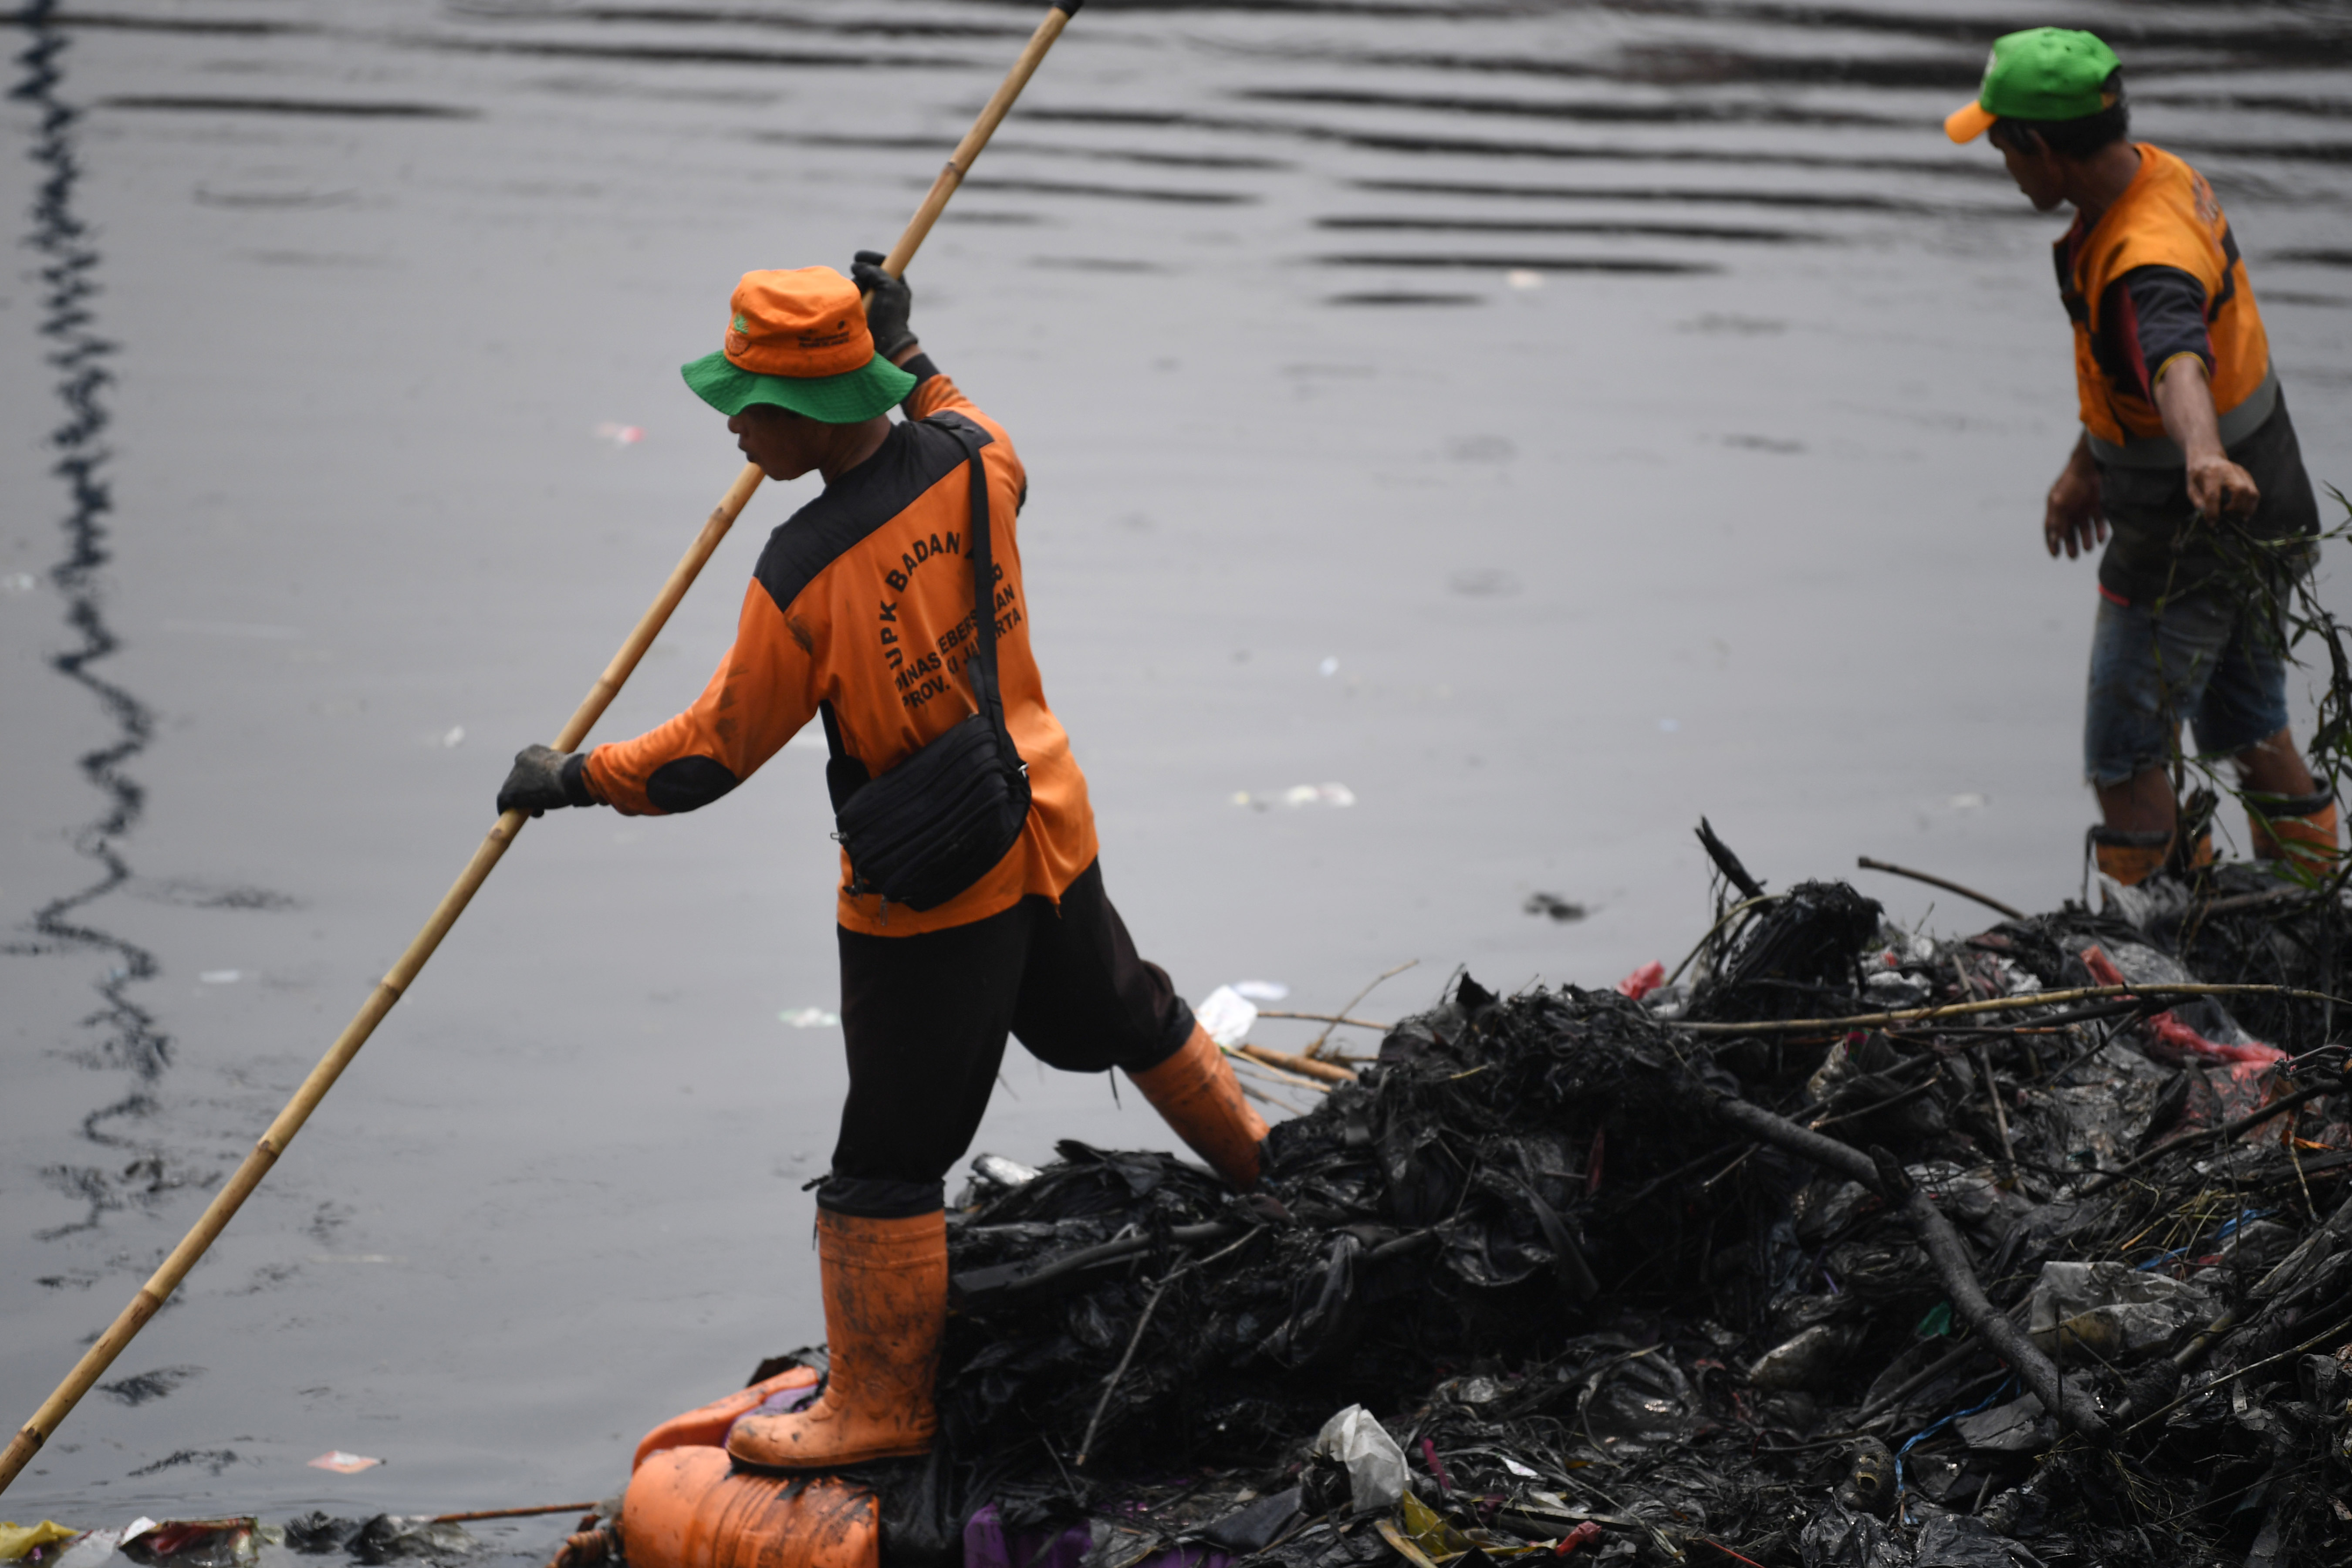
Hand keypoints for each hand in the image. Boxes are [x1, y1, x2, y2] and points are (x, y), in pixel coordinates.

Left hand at [498, 743, 586, 817]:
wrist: (571, 778)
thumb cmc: (577, 773)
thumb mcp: (569, 768)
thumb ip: (563, 773)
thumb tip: (573, 785)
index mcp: (533, 751)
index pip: (529, 764)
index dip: (535, 777)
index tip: (545, 786)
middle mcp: (520, 760)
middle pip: (519, 778)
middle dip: (530, 789)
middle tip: (543, 801)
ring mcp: (514, 776)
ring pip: (513, 790)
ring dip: (524, 800)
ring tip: (539, 810)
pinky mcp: (510, 792)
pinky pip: (503, 802)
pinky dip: (507, 809)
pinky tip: (516, 816)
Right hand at [850, 250, 916, 359]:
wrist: (884, 343)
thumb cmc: (890, 316)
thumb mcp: (889, 287)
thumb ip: (876, 272)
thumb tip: (858, 266)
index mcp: (897, 285)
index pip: (885, 264)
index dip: (872, 257)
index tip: (858, 256)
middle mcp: (885, 292)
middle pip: (868, 274)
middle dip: (861, 275)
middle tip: (859, 280)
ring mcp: (873, 303)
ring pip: (858, 285)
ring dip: (855, 287)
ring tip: (858, 296)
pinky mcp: (862, 312)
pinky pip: (852, 298)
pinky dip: (850, 297)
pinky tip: (852, 303)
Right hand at [2044, 445, 2106, 559]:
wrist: (2089, 467)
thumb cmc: (2070, 484)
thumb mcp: (2060, 504)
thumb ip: (2058, 522)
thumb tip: (2057, 539)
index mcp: (2055, 509)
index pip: (2051, 529)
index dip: (2052, 542)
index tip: (2055, 555)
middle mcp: (2068, 510)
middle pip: (2068, 531)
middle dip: (2070, 544)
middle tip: (2073, 556)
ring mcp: (2082, 508)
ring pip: (2084, 528)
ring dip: (2086, 539)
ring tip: (2088, 549)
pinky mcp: (2095, 505)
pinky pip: (2097, 521)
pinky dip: (2099, 530)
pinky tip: (2101, 539)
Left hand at [2186, 452, 2259, 520]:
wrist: (2207, 456)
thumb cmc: (2197, 474)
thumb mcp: (2191, 487)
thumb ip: (2199, 502)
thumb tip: (2209, 518)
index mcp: (2210, 473)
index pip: (2213, 495)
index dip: (2213, 512)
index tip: (2212, 523)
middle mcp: (2228, 471)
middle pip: (2240, 490)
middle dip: (2236, 508)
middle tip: (2229, 517)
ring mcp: (2240, 472)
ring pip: (2252, 492)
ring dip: (2247, 508)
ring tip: (2238, 517)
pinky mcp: (2247, 476)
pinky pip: (2254, 493)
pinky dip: (2251, 505)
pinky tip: (2243, 512)